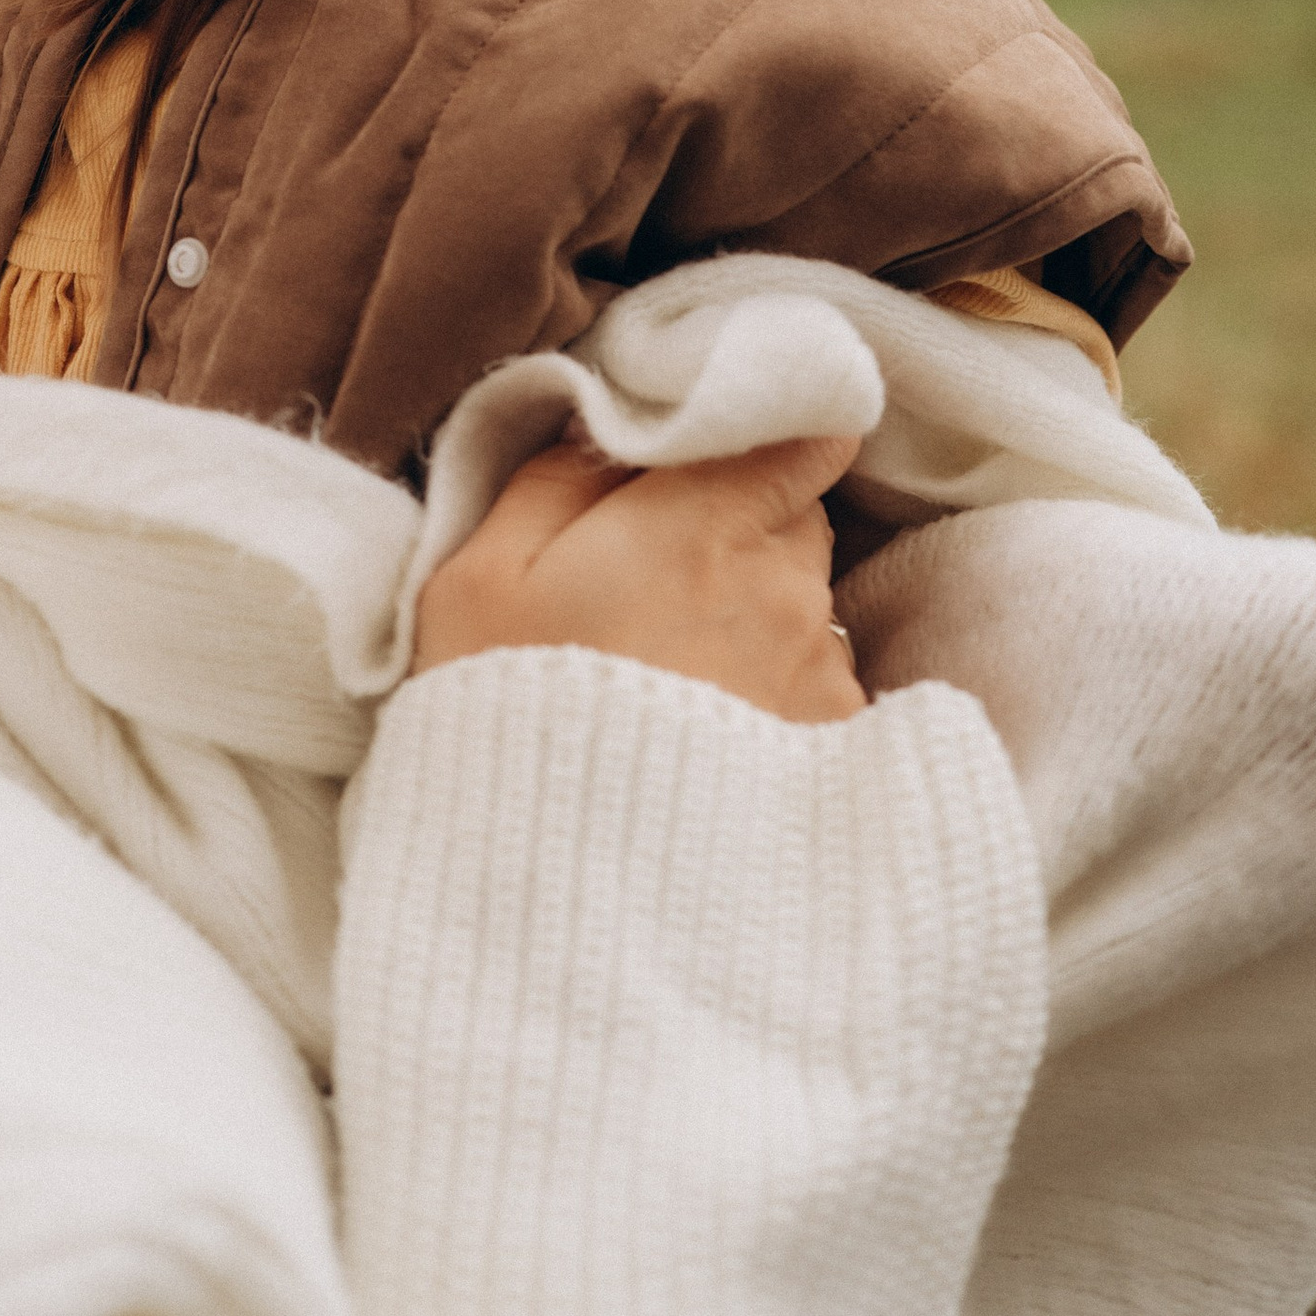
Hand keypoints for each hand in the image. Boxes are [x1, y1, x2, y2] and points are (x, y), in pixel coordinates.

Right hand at [412, 429, 867, 725]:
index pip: (799, 435)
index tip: (715, 458)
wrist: (561, 896)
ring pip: (807, 601)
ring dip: (758, 613)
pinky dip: (774, 694)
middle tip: (656, 577)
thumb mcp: (479, 574)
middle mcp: (784, 591)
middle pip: (798, 515)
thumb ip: (556, 474)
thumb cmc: (505, 718)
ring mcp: (819, 677)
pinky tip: (705, 733)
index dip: (764, 437)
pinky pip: (818, 687)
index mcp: (700, 528)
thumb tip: (610, 419)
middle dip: (744, 526)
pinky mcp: (835, 752)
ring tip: (671, 671)